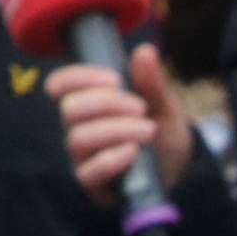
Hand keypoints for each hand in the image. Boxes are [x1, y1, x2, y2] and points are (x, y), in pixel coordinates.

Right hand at [43, 43, 193, 207]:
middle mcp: (78, 128)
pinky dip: (111, 158)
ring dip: (116, 129)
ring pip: (78, 138)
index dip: (79, 77)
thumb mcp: (165, 106)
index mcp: (88, 104)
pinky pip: (87, 172)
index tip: (116, 79)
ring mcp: (82, 158)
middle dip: (107, 103)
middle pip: (69, 109)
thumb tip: (145, 51)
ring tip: (148, 130)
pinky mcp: (92, 184)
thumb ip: (152, 83)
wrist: (177, 173)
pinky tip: (133, 152)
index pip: (59, 85)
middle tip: (141, 107)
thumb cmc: (162, 135)